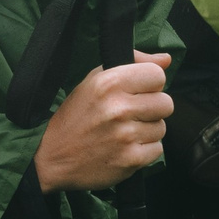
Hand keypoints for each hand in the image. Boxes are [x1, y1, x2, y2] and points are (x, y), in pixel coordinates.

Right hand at [34, 51, 171, 191]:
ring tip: (124, 132)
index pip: (158, 75)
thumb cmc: (75, 116)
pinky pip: (157, 149)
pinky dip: (144, 150)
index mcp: (109, 82)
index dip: (150, 84)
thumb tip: (166, 59)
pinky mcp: (131, 160)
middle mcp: (118, 107)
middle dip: (152, 109)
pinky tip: (124, 148)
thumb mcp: (95, 81)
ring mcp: (125, 135)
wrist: (52, 157)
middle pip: (166, 103)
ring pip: (162, 128)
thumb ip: (133, 63)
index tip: (137, 92)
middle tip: (131, 114)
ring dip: (147, 131)